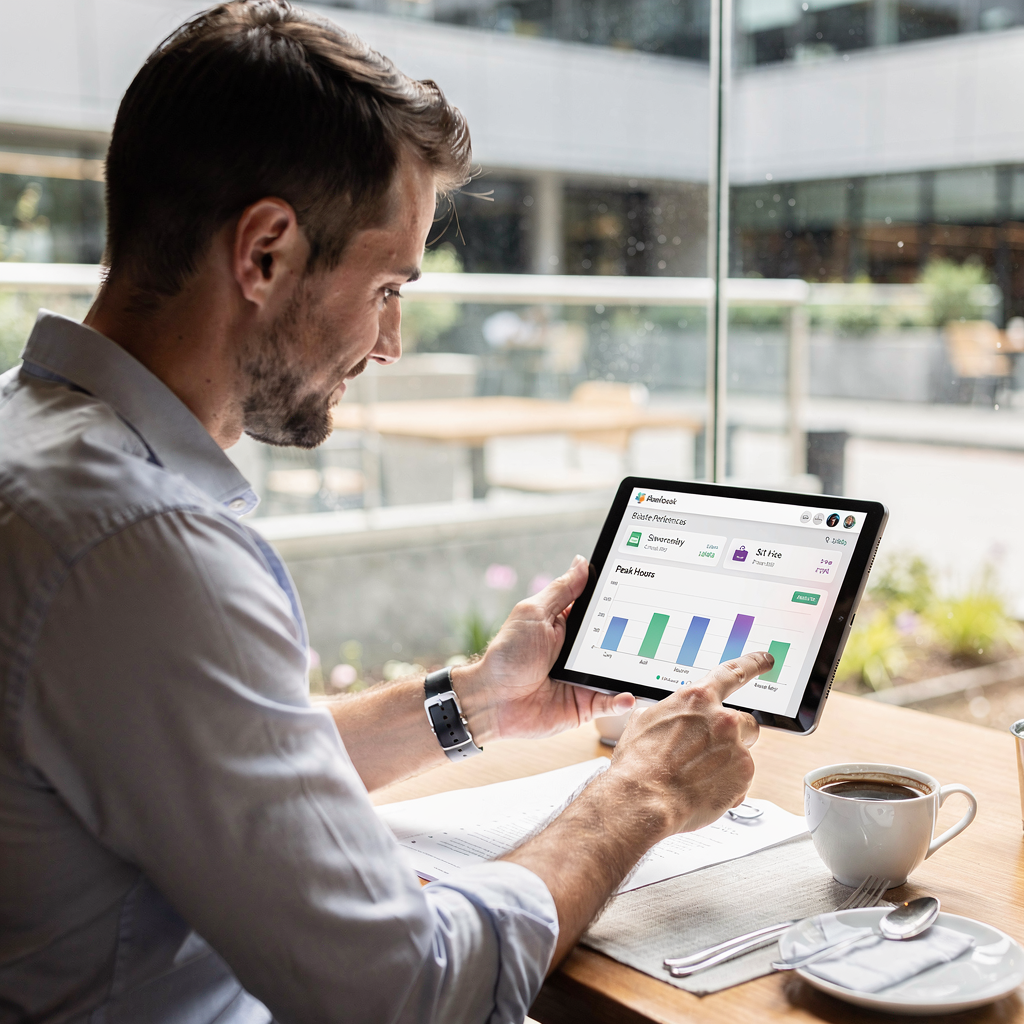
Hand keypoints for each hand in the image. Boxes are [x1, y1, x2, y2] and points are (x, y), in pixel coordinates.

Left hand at [455, 555, 635, 742]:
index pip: (600, 611)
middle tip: (653, 629)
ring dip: (632, 669)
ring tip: (649, 664)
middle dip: (633, 635)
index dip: (619, 602)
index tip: (643, 592)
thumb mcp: (534, 614)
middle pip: (616, 640)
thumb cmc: (507, 654)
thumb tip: (582, 562)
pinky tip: (628, 694)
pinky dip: (622, 700)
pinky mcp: (585, 704)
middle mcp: (579, 651)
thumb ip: (561, 591)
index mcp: (568, 626)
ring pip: (617, 671)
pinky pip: (610, 702)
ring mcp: (584, 678)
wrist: (492, 700)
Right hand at [607, 652, 766, 837]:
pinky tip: (703, 789)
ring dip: (728, 761)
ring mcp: (736, 747)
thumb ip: (670, 712)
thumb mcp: (644, 721)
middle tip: (708, 752)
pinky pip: (742, 777)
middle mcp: (722, 719)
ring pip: (742, 751)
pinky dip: (728, 784)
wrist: (644, 800)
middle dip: (731, 735)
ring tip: (699, 775)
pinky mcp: (744, 775)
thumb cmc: (639, 764)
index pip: (733, 672)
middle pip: (743, 721)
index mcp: (697, 698)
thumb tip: (670, 716)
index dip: (752, 664)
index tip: (765, 660)